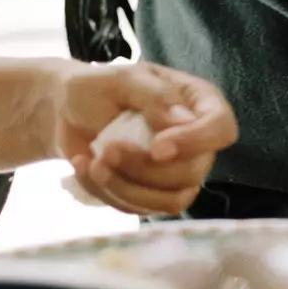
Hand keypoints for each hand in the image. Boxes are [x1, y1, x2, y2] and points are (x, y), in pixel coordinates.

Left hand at [51, 62, 236, 215]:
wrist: (66, 113)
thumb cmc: (97, 88)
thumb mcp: (122, 78)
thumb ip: (155, 95)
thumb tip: (182, 121)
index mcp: (198, 102)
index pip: (220, 128)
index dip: (195, 143)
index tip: (156, 148)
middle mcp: (195, 140)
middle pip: (192, 172)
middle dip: (143, 168)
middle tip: (107, 150)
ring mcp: (176, 171)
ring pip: (170, 200)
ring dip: (125, 187)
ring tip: (93, 164)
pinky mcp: (153, 194)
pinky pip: (142, 209)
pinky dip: (109, 194)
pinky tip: (86, 169)